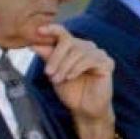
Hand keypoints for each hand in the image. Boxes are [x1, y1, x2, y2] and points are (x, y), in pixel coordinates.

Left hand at [32, 24, 117, 138]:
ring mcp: (98, 53)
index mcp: (74, 46)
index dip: (52, 29)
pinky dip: (77, 68)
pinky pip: (90, 60)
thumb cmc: (70, 90)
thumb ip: (47, 57)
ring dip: (64, 66)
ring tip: (57, 79)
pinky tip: (70, 77)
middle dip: (55, 57)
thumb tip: (33, 43)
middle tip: (48, 73)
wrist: (84, 108)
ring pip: (78, 51)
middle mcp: (87, 46)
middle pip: (68, 42)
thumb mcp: (54, 72)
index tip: (39, 30)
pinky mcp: (107, 63)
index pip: (63, 33)